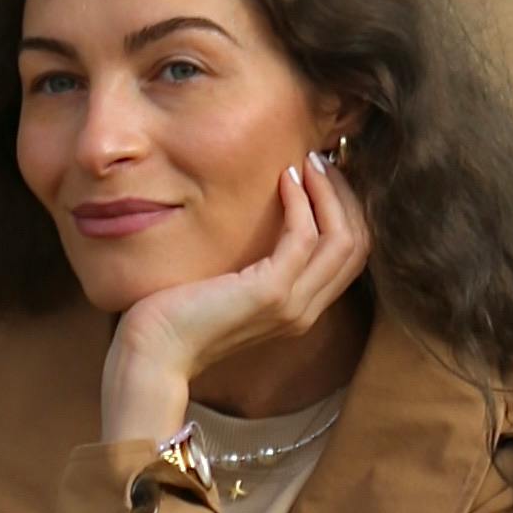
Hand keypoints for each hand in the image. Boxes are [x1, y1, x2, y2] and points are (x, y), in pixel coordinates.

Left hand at [100, 152, 370, 448]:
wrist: (155, 351)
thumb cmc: (179, 316)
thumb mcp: (230, 287)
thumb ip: (256, 265)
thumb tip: (265, 218)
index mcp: (300, 310)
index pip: (350, 257)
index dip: (345, 211)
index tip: (323, 177)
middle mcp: (305, 311)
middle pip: (357, 245)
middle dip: (345, 196)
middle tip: (320, 161)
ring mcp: (292, 305)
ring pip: (343, 239)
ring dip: (329, 193)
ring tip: (308, 163)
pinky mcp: (272, 293)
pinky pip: (304, 237)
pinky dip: (300, 202)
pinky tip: (284, 180)